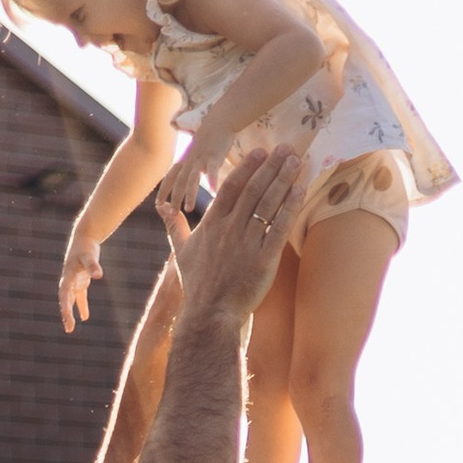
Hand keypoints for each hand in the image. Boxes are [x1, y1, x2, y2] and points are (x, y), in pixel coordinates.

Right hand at [59, 237, 102, 333]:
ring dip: (70, 312)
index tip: (68, 320)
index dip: (66, 308)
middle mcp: (69, 280)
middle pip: (65, 300)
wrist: (85, 237)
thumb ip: (93, 266)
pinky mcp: (80, 280)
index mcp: (68, 276)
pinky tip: (85, 317)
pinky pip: (80, 296)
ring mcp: (74, 280)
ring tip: (70, 327)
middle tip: (69, 329)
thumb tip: (98, 275)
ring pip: (71, 300)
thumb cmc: (86, 246)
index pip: (65, 295)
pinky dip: (82, 305)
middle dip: (66, 314)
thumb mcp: (90, 256)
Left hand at [155, 133, 235, 233]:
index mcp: (185, 160)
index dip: (163, 191)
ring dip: (189, 194)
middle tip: (171, 214)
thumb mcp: (197, 150)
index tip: (158, 204)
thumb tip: (198, 175)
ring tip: (188, 209)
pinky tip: (213, 192)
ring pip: (192, 179)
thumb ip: (194, 162)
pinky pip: (212, 170)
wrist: (219, 119)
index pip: (170, 178)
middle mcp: (189, 161)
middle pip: (178, 182)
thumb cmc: (210, 135)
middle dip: (173, 198)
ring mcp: (201, 159)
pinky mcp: (214, 156)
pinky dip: (212, 181)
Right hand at [174, 142, 303, 326]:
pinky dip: (289, 208)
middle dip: (271, 167)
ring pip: (268, 205)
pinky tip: (299, 191)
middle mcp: (230, 229)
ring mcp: (247, 243)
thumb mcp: (181, 251)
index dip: (246, 167)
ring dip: (283, 180)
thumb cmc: (197, 284)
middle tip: (286, 148)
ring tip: (296, 162)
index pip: (230, 188)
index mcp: (212, 224)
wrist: (210, 314)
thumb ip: (174, 226)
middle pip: (253, 190)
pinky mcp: (263, 260)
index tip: (260, 151)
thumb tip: (162, 209)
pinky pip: (279, 228)